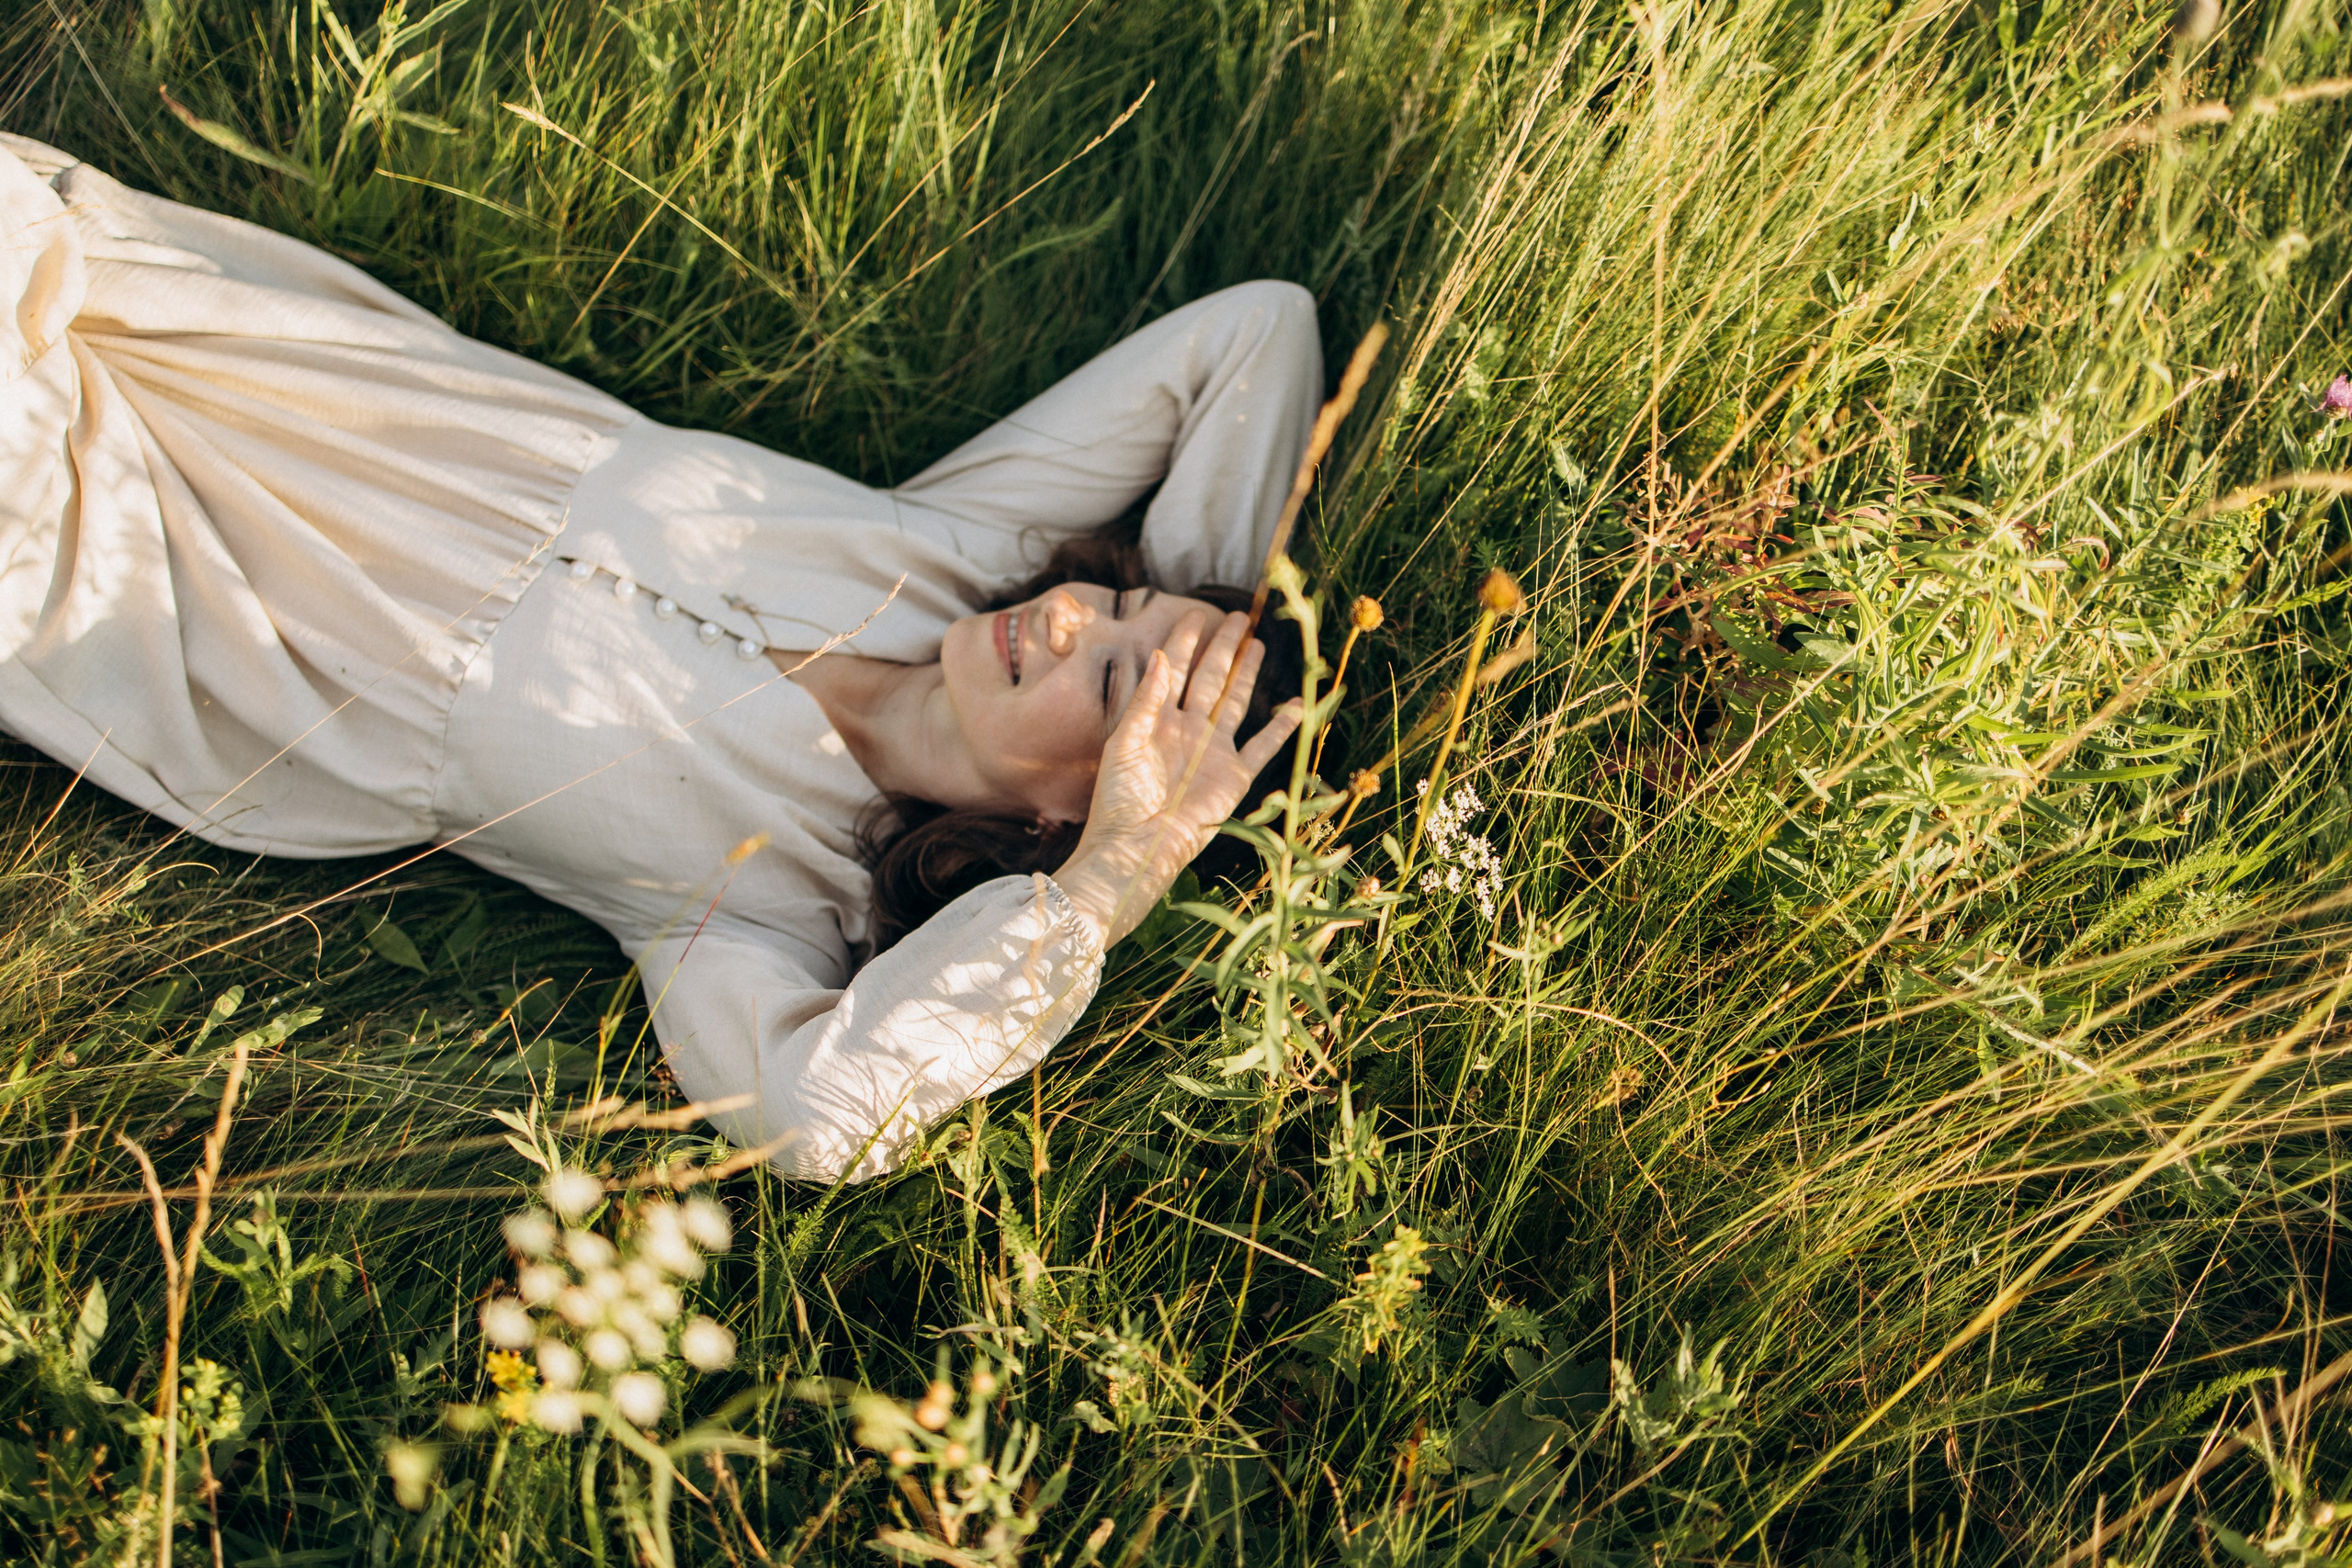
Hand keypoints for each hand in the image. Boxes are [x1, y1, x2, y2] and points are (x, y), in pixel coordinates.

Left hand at [1053, 609, 1301, 947]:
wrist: (1136, 847)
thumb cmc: (1120, 799)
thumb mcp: (1124, 743)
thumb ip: (1146, 700)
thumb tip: (1164, 655)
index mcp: (1157, 720)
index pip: (1175, 670)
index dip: (1186, 643)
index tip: (1195, 613)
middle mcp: (1188, 730)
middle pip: (1211, 678)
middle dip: (1223, 647)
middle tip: (1238, 617)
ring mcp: (1213, 751)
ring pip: (1236, 702)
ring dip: (1247, 674)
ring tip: (1260, 646)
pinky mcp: (1234, 777)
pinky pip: (1263, 746)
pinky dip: (1280, 728)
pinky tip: (1295, 705)